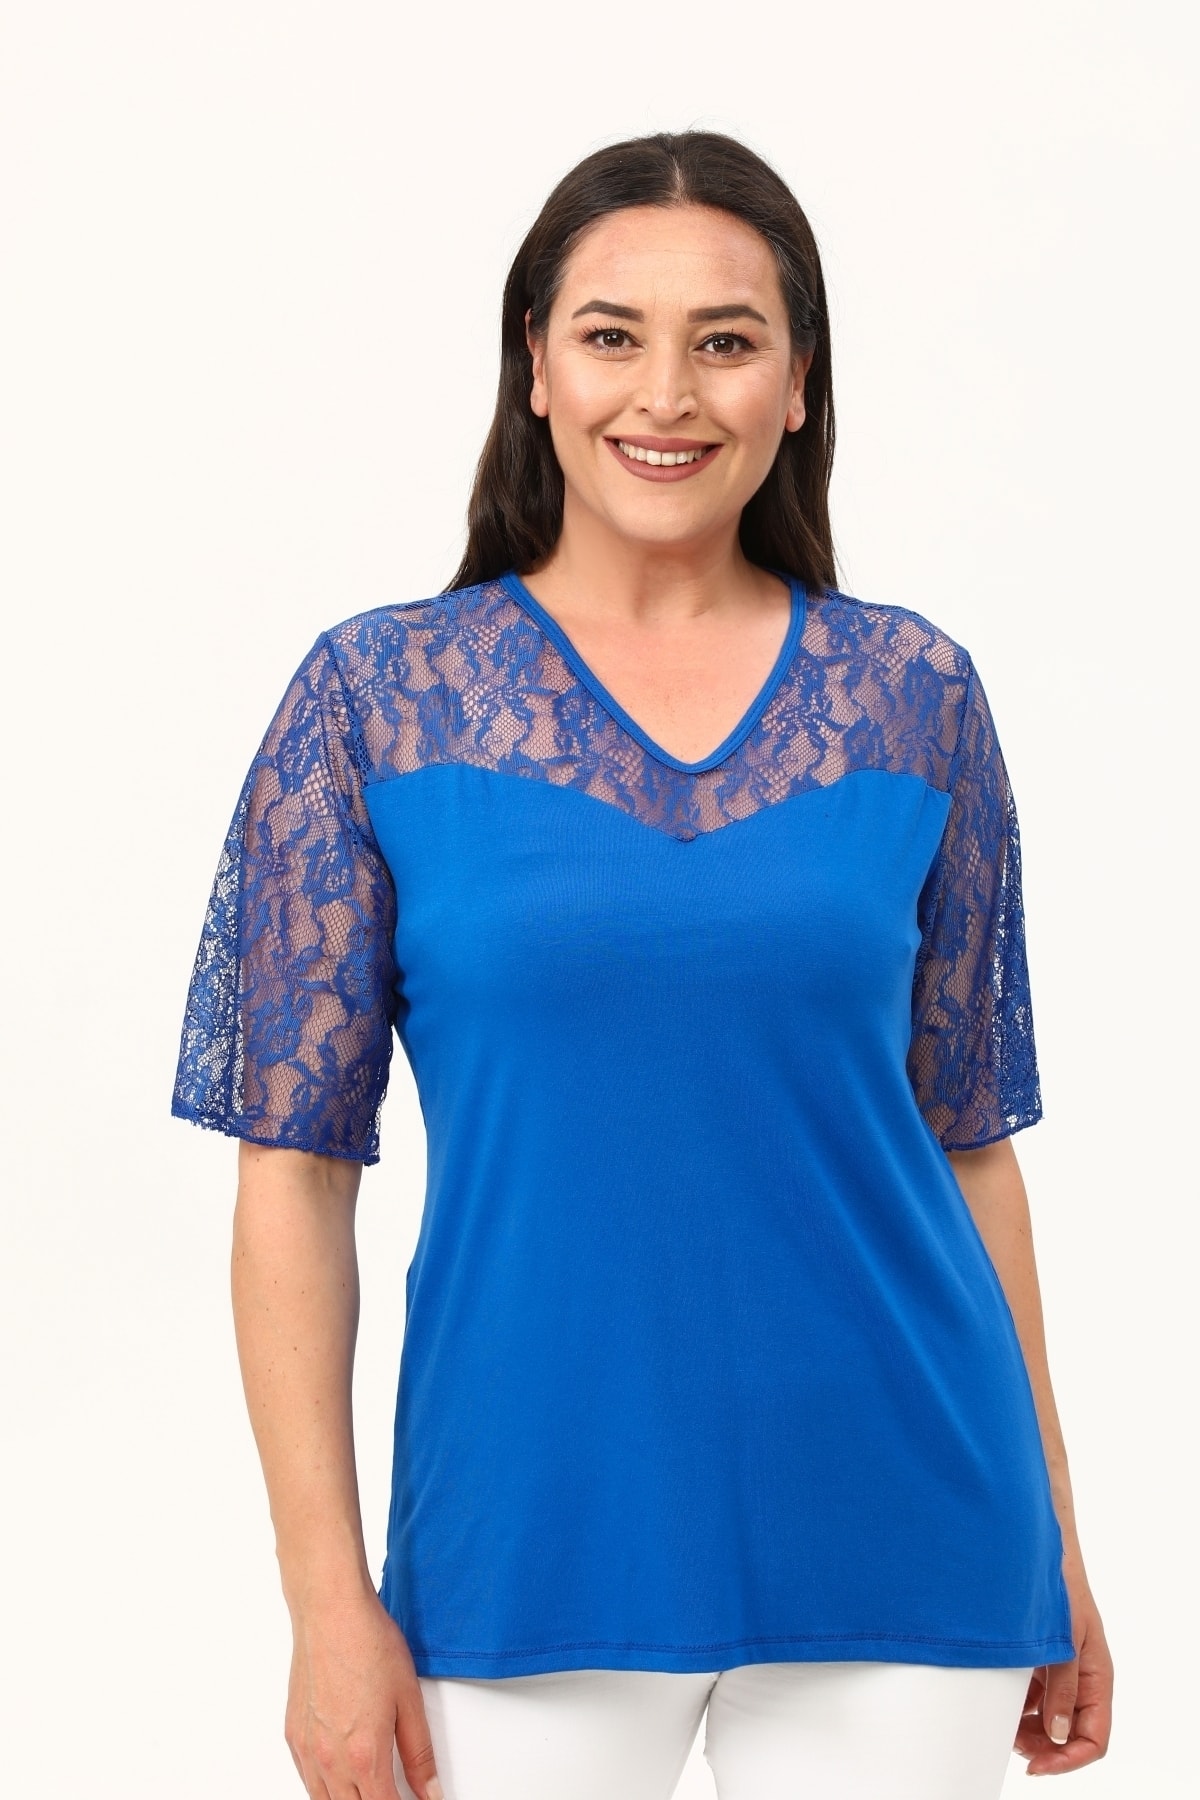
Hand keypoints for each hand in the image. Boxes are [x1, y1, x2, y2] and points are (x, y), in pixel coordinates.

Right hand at [285, 1587, 442, 1799]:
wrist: (330, 1611)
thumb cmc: (368, 1643)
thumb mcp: (409, 1699)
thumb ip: (420, 1753)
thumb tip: (430, 1791)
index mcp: (365, 1755)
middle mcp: (330, 1760)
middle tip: (393, 1790)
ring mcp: (307, 1749)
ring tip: (369, 1789)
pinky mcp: (293, 1735)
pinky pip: (306, 1781)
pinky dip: (324, 1788)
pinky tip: (339, 1777)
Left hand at [1014, 1560, 1112, 1776]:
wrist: (1037, 1549)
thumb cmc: (1058, 1589)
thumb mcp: (1063, 1641)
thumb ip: (1063, 1687)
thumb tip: (1059, 1734)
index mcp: (1097, 1678)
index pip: (1094, 1738)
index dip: (1067, 1759)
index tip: (1036, 1766)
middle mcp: (1081, 1679)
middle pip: (1070, 1734)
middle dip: (1043, 1747)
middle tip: (1010, 1745)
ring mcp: (1060, 1670)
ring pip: (1049, 1718)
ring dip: (1028, 1729)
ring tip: (1002, 1725)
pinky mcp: (1040, 1659)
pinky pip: (1033, 1696)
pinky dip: (1018, 1705)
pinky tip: (999, 1700)